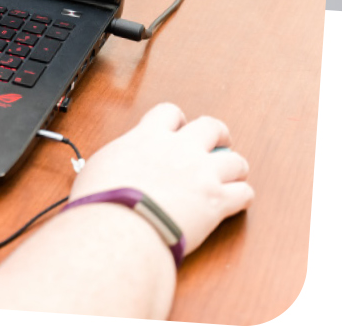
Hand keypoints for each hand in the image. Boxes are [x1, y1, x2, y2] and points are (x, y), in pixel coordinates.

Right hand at [70, 102, 253, 255]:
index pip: (169, 113)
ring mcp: (203, 174)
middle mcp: (181, 149)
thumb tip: (114, 166)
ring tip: (233, 175)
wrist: (121, 228)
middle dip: (218, 134)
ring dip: (235, 166)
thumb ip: (116, 159)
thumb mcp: (98, 168)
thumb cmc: (103, 203)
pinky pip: (243, 194)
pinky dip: (242, 197)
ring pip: (235, 160)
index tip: (178, 128)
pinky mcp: (217, 201)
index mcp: (150, 137)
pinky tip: (237, 202)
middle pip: (211, 127)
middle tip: (218, 144)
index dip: (177, 120)